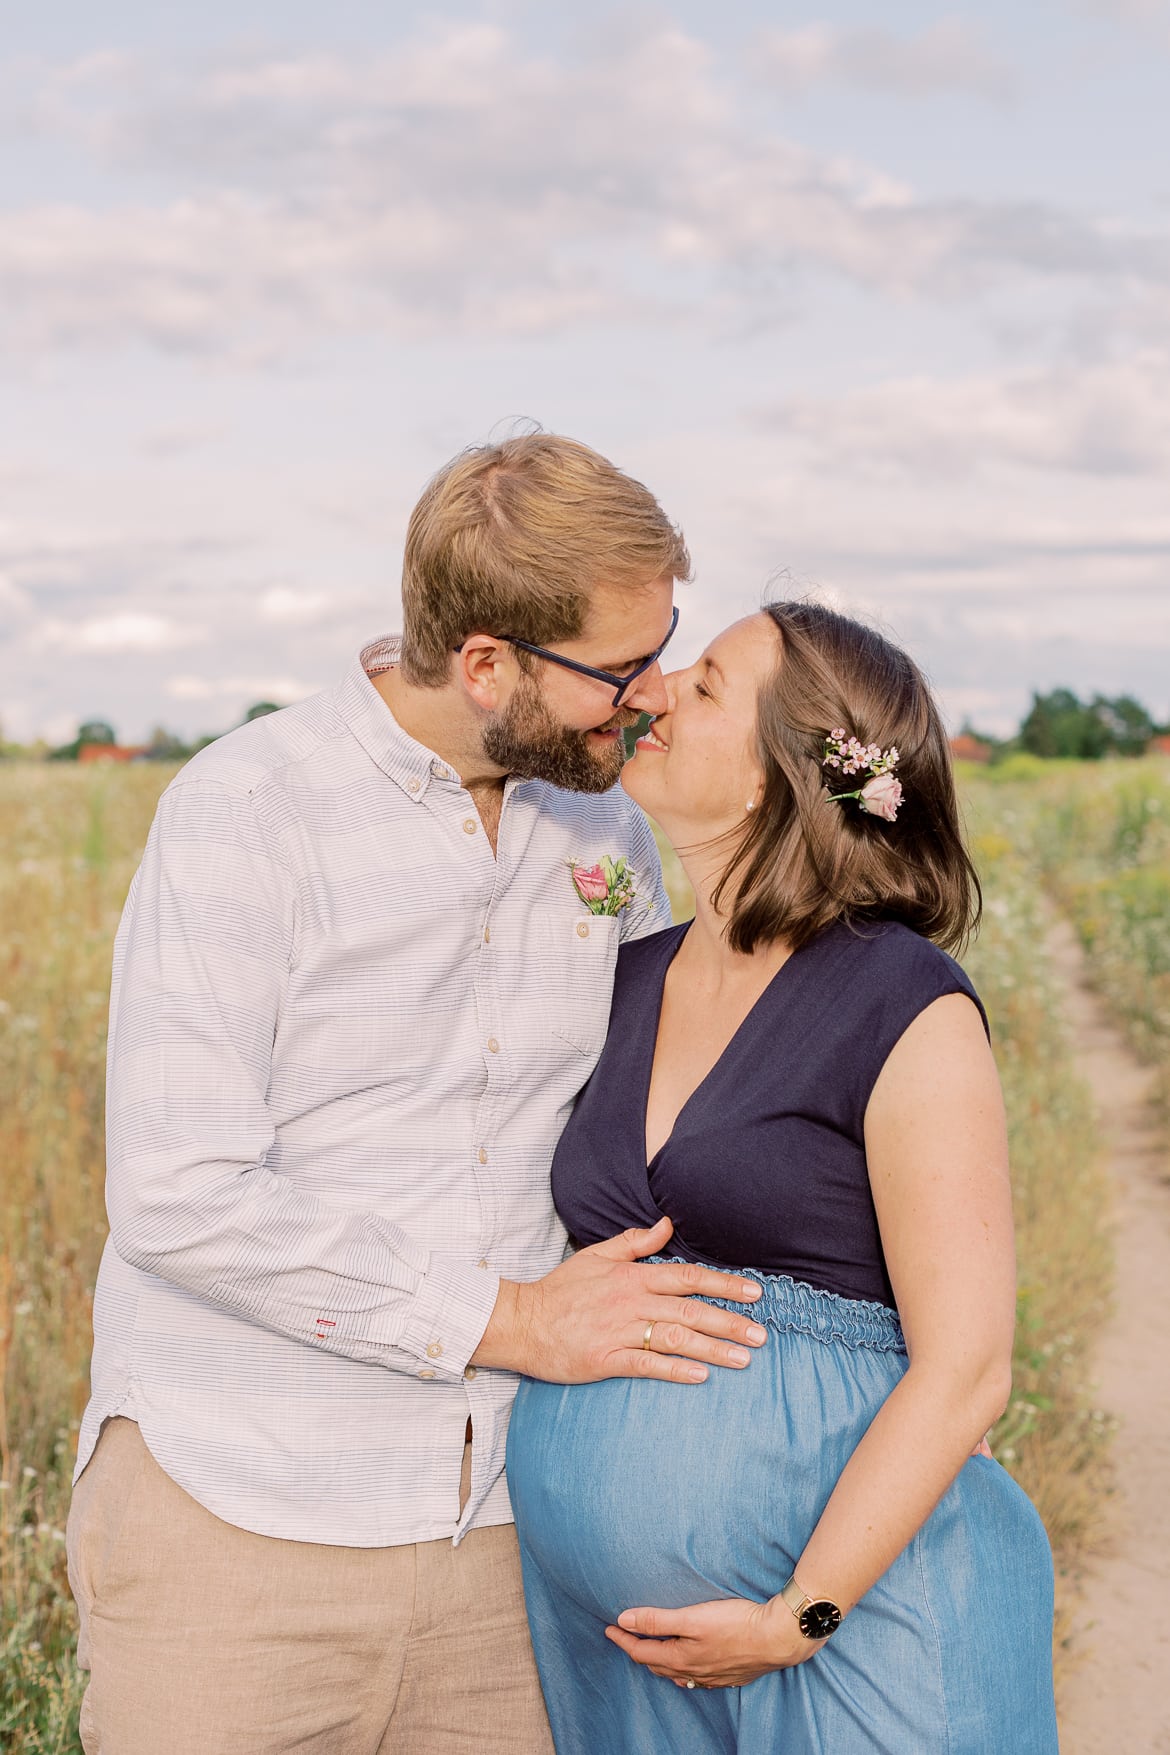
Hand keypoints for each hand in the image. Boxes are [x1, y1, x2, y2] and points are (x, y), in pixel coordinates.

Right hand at [472, 1216, 765, 1381]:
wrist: (521, 1322)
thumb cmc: (560, 1290)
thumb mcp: (596, 1255)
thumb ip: (635, 1242)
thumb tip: (667, 1223)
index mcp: (631, 1276)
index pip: (687, 1276)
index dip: (723, 1284)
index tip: (754, 1293)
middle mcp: (630, 1302)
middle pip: (690, 1309)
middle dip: (730, 1321)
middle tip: (763, 1334)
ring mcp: (618, 1331)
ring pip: (675, 1338)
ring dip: (713, 1348)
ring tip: (744, 1359)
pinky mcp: (605, 1360)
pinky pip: (647, 1365)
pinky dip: (675, 1370)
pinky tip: (701, 1376)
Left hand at [606, 1593, 823, 1688]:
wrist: (777, 1638)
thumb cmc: (735, 1623)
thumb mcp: (692, 1617)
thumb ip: (657, 1620)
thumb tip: (623, 1620)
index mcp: (681, 1658)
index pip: (642, 1652)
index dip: (623, 1639)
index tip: (608, 1628)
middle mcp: (693, 1672)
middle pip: (657, 1665)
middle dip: (638, 1651)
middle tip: (625, 1637)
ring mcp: (712, 1677)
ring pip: (677, 1674)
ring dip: (660, 1663)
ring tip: (652, 1651)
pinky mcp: (729, 1676)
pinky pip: (697, 1679)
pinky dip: (683, 1671)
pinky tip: (688, 1668)